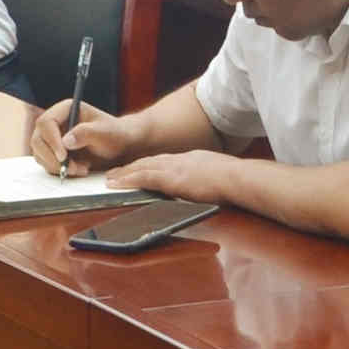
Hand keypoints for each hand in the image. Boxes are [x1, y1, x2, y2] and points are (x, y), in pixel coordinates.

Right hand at [33, 103, 141, 175]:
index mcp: (65, 109)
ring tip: (81, 169)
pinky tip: (78, 170)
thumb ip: (86, 133)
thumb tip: (66, 141)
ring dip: (57, 166)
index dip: (51, 140)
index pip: (46, 122)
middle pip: (38, 140)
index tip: (64, 156)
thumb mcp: (104, 133)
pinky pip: (46, 163)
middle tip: (72, 169)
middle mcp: (55, 122)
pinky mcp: (53, 152)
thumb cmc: (114, 135)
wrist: (119, 147)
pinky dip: (59, 170)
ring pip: (40, 153)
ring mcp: (52, 138)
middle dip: (53, 158)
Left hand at [96, 148, 240, 205]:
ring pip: (142, 167)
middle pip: (150, 161)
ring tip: (110, 179)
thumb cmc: (236, 181)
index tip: (139, 168)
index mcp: (193, 159)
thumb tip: (210, 190)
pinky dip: (128, 179)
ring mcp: (175, 167)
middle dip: (132, 167)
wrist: (238, 178)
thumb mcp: (221, 176)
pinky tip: (117, 184)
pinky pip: (144, 177)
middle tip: (116, 173)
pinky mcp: (171, 178)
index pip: (165, 161)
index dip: (149, 164)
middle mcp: (181, 159)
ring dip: (124, 173)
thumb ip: (209, 181)